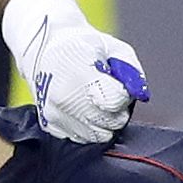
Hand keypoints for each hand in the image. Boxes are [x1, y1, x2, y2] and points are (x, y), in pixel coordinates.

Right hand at [2, 0, 146, 142]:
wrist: (43, 48)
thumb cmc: (81, 45)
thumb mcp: (113, 47)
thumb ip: (131, 70)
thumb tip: (139, 94)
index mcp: (79, 76)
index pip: (116, 102)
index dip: (123, 94)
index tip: (117, 84)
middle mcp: (65, 99)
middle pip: (110, 123)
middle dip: (116, 110)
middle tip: (107, 92)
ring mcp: (55, 115)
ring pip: (97, 136)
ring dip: (103, 122)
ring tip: (96, 101)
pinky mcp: (50, 126)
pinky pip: (81, 137)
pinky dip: (87, 126)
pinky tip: (83, 108)